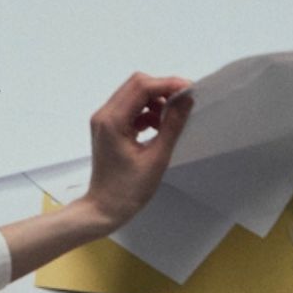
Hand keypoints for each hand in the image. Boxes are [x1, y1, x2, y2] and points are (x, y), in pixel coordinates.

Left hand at [81, 72, 193, 231]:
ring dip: (154, 101)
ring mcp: (104, 121)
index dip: (167, 84)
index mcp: (112, 121)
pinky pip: (130, 109)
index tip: (189, 90)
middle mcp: (104, 115)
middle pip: (136, 85)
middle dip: (162, 89)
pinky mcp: (108, 128)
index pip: (142, 87)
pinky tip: (158, 127)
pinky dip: (146, 112)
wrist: (104, 209)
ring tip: (170, 120)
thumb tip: (186, 100)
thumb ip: (172, 125)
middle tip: (183, 102)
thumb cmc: (128, 191)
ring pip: (133, 95)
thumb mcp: (156, 158)